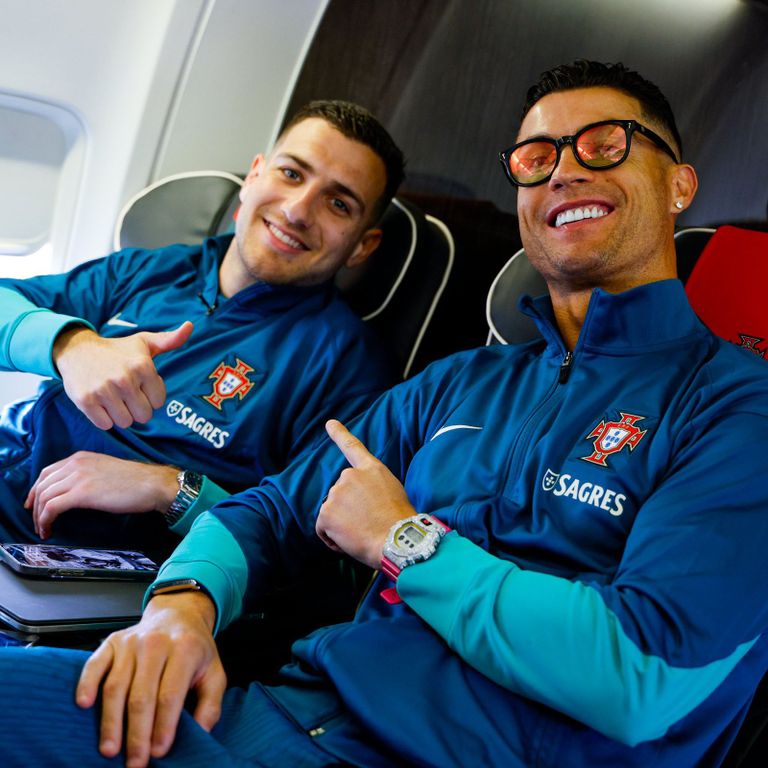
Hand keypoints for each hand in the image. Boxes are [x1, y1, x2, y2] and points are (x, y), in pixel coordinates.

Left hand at [24, 451, 180, 538]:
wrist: (151, 484)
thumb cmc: (136, 481)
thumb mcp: (105, 469)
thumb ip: (88, 474)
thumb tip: (76, 491)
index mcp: (81, 457)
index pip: (47, 472)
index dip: (36, 489)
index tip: (34, 504)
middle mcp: (76, 464)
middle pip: (42, 484)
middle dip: (34, 505)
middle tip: (37, 521)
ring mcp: (78, 477)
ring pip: (44, 497)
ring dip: (39, 516)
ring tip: (44, 529)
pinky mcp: (81, 493)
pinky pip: (52, 507)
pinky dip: (46, 520)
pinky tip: (49, 529)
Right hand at [53, 321, 192, 429]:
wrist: (76, 350)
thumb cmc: (117, 350)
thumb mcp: (144, 342)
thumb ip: (170, 340)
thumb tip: (190, 326)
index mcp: (143, 366)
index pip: (159, 402)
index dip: (150, 396)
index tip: (140, 386)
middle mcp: (124, 378)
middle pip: (144, 415)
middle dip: (137, 408)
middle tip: (127, 395)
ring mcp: (104, 390)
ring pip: (125, 422)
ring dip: (121, 415)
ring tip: (114, 399)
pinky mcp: (85, 400)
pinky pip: (105, 425)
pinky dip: (104, 419)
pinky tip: (101, 404)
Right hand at [76, 591, 223, 767]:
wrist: (178, 614)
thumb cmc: (195, 649)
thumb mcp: (215, 672)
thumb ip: (211, 705)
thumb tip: (199, 734)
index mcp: (185, 649)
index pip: (170, 694)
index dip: (163, 726)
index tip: (158, 752)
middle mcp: (156, 643)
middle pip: (141, 695)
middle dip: (136, 733)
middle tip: (134, 762)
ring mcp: (131, 641)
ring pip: (116, 686)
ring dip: (111, 721)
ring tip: (110, 750)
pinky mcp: (112, 642)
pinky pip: (95, 664)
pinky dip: (86, 684)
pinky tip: (84, 705)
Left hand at [316, 419, 414, 568]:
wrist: (397, 539)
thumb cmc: (400, 522)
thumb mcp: (393, 491)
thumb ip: (372, 487)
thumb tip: (362, 500)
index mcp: (371, 469)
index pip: (352, 447)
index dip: (340, 434)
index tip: (329, 424)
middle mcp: (350, 476)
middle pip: (341, 493)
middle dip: (348, 509)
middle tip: (368, 523)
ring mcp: (336, 493)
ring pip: (332, 512)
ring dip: (342, 525)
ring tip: (363, 532)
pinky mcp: (326, 512)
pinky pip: (323, 529)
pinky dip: (332, 538)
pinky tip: (349, 540)